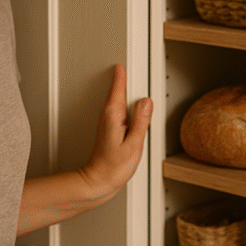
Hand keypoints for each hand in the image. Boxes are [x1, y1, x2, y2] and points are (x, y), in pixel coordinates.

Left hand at [78, 64, 153, 203]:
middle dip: (123, 79)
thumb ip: (141, 121)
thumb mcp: (133, 144)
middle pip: (116, 91)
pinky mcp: (109, 128)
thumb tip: (146, 102)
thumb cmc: (114, 167)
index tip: (124, 64)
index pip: (117, 89)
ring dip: (123, 90)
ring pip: (117, 99)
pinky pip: (118, 109)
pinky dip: (124, 102)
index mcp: (113, 116)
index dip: (122, 75)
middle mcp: (107, 116)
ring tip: (132, 80)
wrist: (99, 181)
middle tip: (130, 67)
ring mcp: (107, 122)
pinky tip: (132, 105)